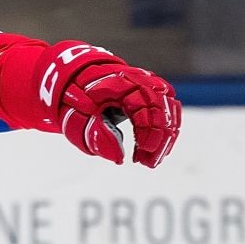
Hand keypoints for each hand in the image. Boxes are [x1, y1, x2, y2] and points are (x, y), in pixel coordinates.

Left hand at [39, 42, 180, 167]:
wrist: (75, 80)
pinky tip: (153, 149)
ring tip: (151, 160)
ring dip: (165, 137)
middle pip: (162, 108)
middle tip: (149, 163)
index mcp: (121, 84)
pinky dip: (164, 129)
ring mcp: (148, 84)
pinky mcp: (152, 92)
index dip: (148, 132)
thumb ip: (98, 137)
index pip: (145, 107)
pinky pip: (167, 109)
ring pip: (169, 109)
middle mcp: (140, 80)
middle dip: (159, 139)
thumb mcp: (77, 120)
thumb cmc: (76, 101)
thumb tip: (120, 159)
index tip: (142, 153)